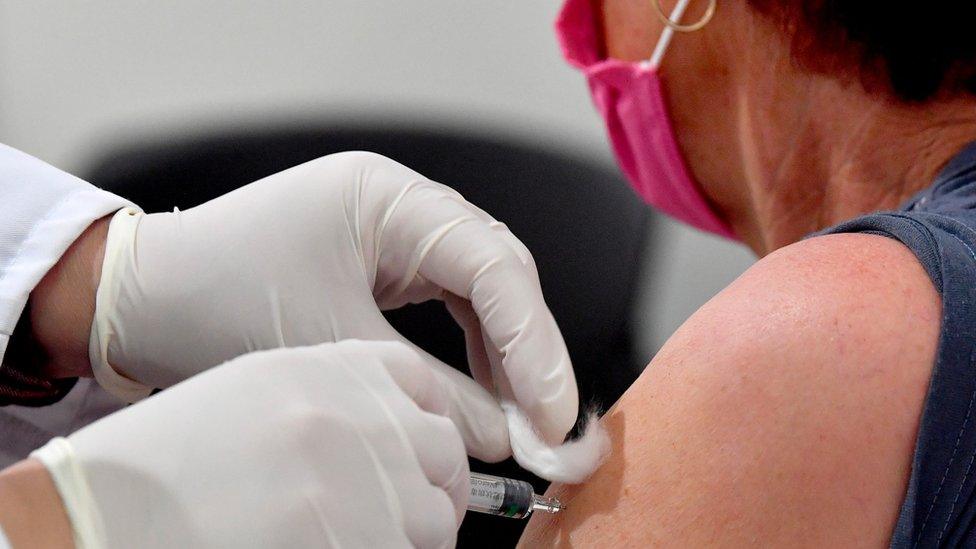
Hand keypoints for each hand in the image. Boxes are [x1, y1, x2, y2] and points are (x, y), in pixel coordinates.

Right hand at [32, 341, 477, 548]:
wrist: (107, 511)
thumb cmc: (166, 460)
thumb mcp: (256, 396)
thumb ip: (334, 405)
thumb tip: (396, 440)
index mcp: (329, 369)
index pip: (423, 385)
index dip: (431, 427)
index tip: (427, 458)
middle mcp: (356, 416)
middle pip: (443, 453)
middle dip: (435, 490)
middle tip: (408, 519)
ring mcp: (364, 482)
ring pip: (434, 519)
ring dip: (411, 538)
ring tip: (351, 537)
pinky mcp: (360, 542)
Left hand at [92, 151, 577, 449]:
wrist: (141, 299)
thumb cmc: (215, 301)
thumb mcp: (331, 349)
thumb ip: (431, 390)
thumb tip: (508, 436)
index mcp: (387, 199)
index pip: (492, 265)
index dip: (535, 342)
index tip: (554, 415)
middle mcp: (401, 205)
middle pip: (499, 275)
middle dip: (531, 353)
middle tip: (553, 428)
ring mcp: (394, 233)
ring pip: (483, 293)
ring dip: (510, 358)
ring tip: (529, 423)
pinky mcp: (384, 266)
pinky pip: (452, 307)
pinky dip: (477, 355)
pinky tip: (491, 397)